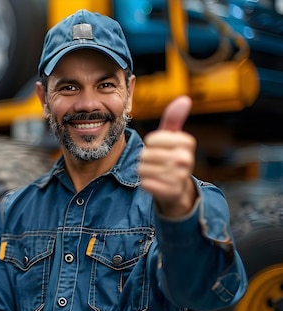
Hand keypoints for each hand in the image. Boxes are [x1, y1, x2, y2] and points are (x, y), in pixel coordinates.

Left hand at [138, 96, 196, 217]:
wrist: (177, 188)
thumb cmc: (171, 157)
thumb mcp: (171, 137)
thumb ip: (174, 118)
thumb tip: (185, 99)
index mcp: (187, 142)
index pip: (152, 139)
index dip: (150, 143)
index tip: (159, 147)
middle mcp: (186, 159)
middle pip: (146, 155)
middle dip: (145, 158)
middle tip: (156, 162)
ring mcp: (180, 177)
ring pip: (143, 169)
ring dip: (144, 171)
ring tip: (156, 172)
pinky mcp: (171, 192)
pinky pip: (145, 183)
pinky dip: (146, 183)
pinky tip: (156, 183)